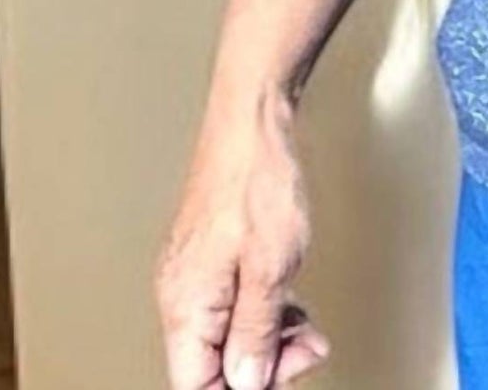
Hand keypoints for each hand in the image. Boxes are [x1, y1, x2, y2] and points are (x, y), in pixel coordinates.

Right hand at [155, 92, 329, 388]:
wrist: (253, 124)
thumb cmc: (258, 180)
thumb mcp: (271, 269)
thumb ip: (256, 332)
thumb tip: (248, 383)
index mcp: (186, 305)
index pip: (196, 384)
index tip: (278, 381)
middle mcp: (182, 294)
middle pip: (213, 363)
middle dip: (264, 366)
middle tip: (304, 351)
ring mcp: (197, 275)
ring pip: (228, 334)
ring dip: (271, 341)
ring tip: (306, 331)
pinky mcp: (214, 258)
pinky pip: (235, 305)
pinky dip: (266, 313)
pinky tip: (290, 306)